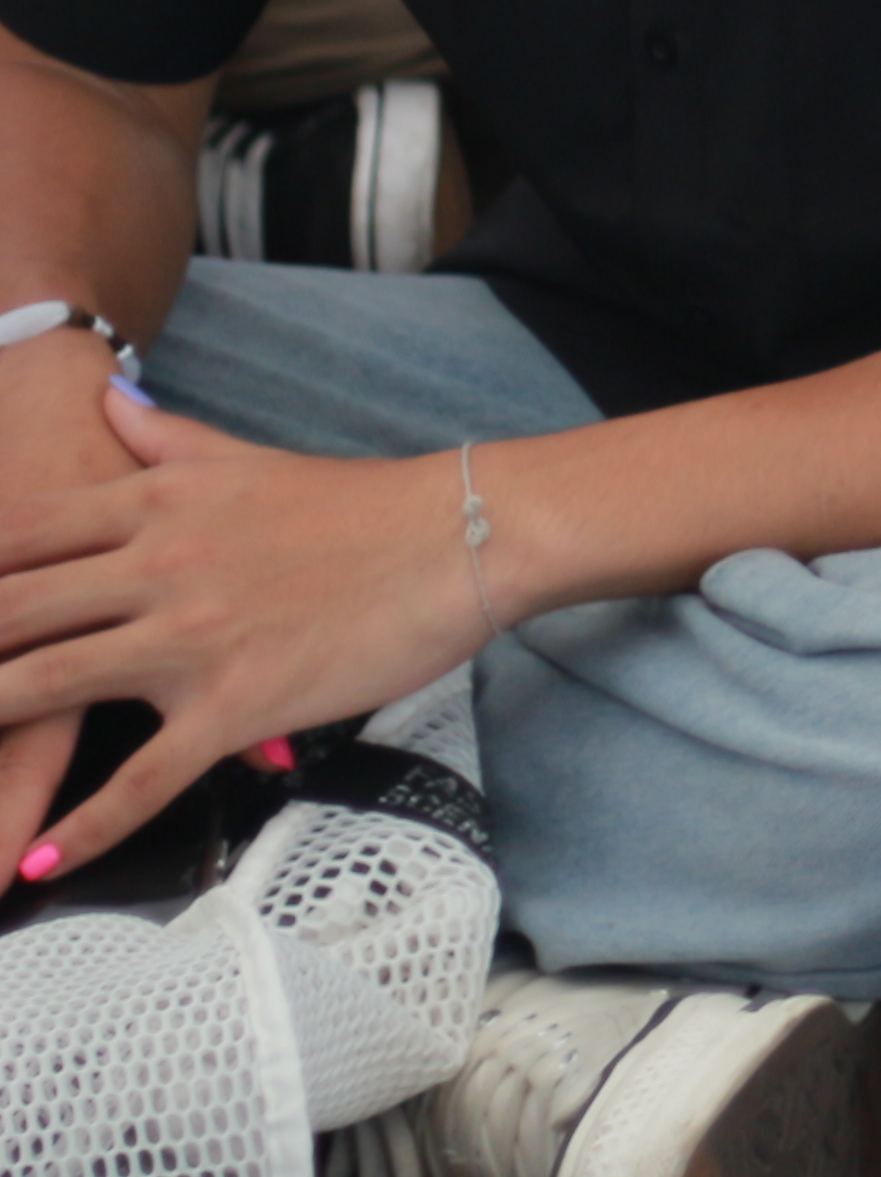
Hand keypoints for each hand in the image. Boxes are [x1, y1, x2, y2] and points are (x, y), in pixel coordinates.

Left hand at [0, 390, 479, 880]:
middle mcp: (155, 567)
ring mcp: (190, 640)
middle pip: (5, 611)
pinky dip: (83, 825)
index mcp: (154, 503)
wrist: (459, 537)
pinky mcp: (235, 705)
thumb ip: (164, 438)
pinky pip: (141, 777)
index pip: (14, 535)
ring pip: (43, 687)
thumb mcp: (249, 458)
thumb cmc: (359, 503)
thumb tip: (107, 398)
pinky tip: (38, 859)